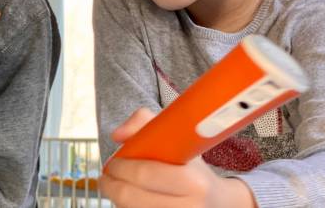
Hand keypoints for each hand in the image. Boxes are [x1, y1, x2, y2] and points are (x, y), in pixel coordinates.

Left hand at [99, 108, 256, 207]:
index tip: (111, 162)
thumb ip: (145, 124)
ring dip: (116, 198)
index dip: (121, 168)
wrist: (219, 203)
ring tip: (114, 186)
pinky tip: (128, 199)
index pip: (145, 175)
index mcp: (194, 182)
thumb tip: (117, 134)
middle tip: (105, 176)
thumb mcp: (178, 141)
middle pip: (131, 198)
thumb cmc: (192, 168)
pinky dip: (127, 207)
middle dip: (111, 185)